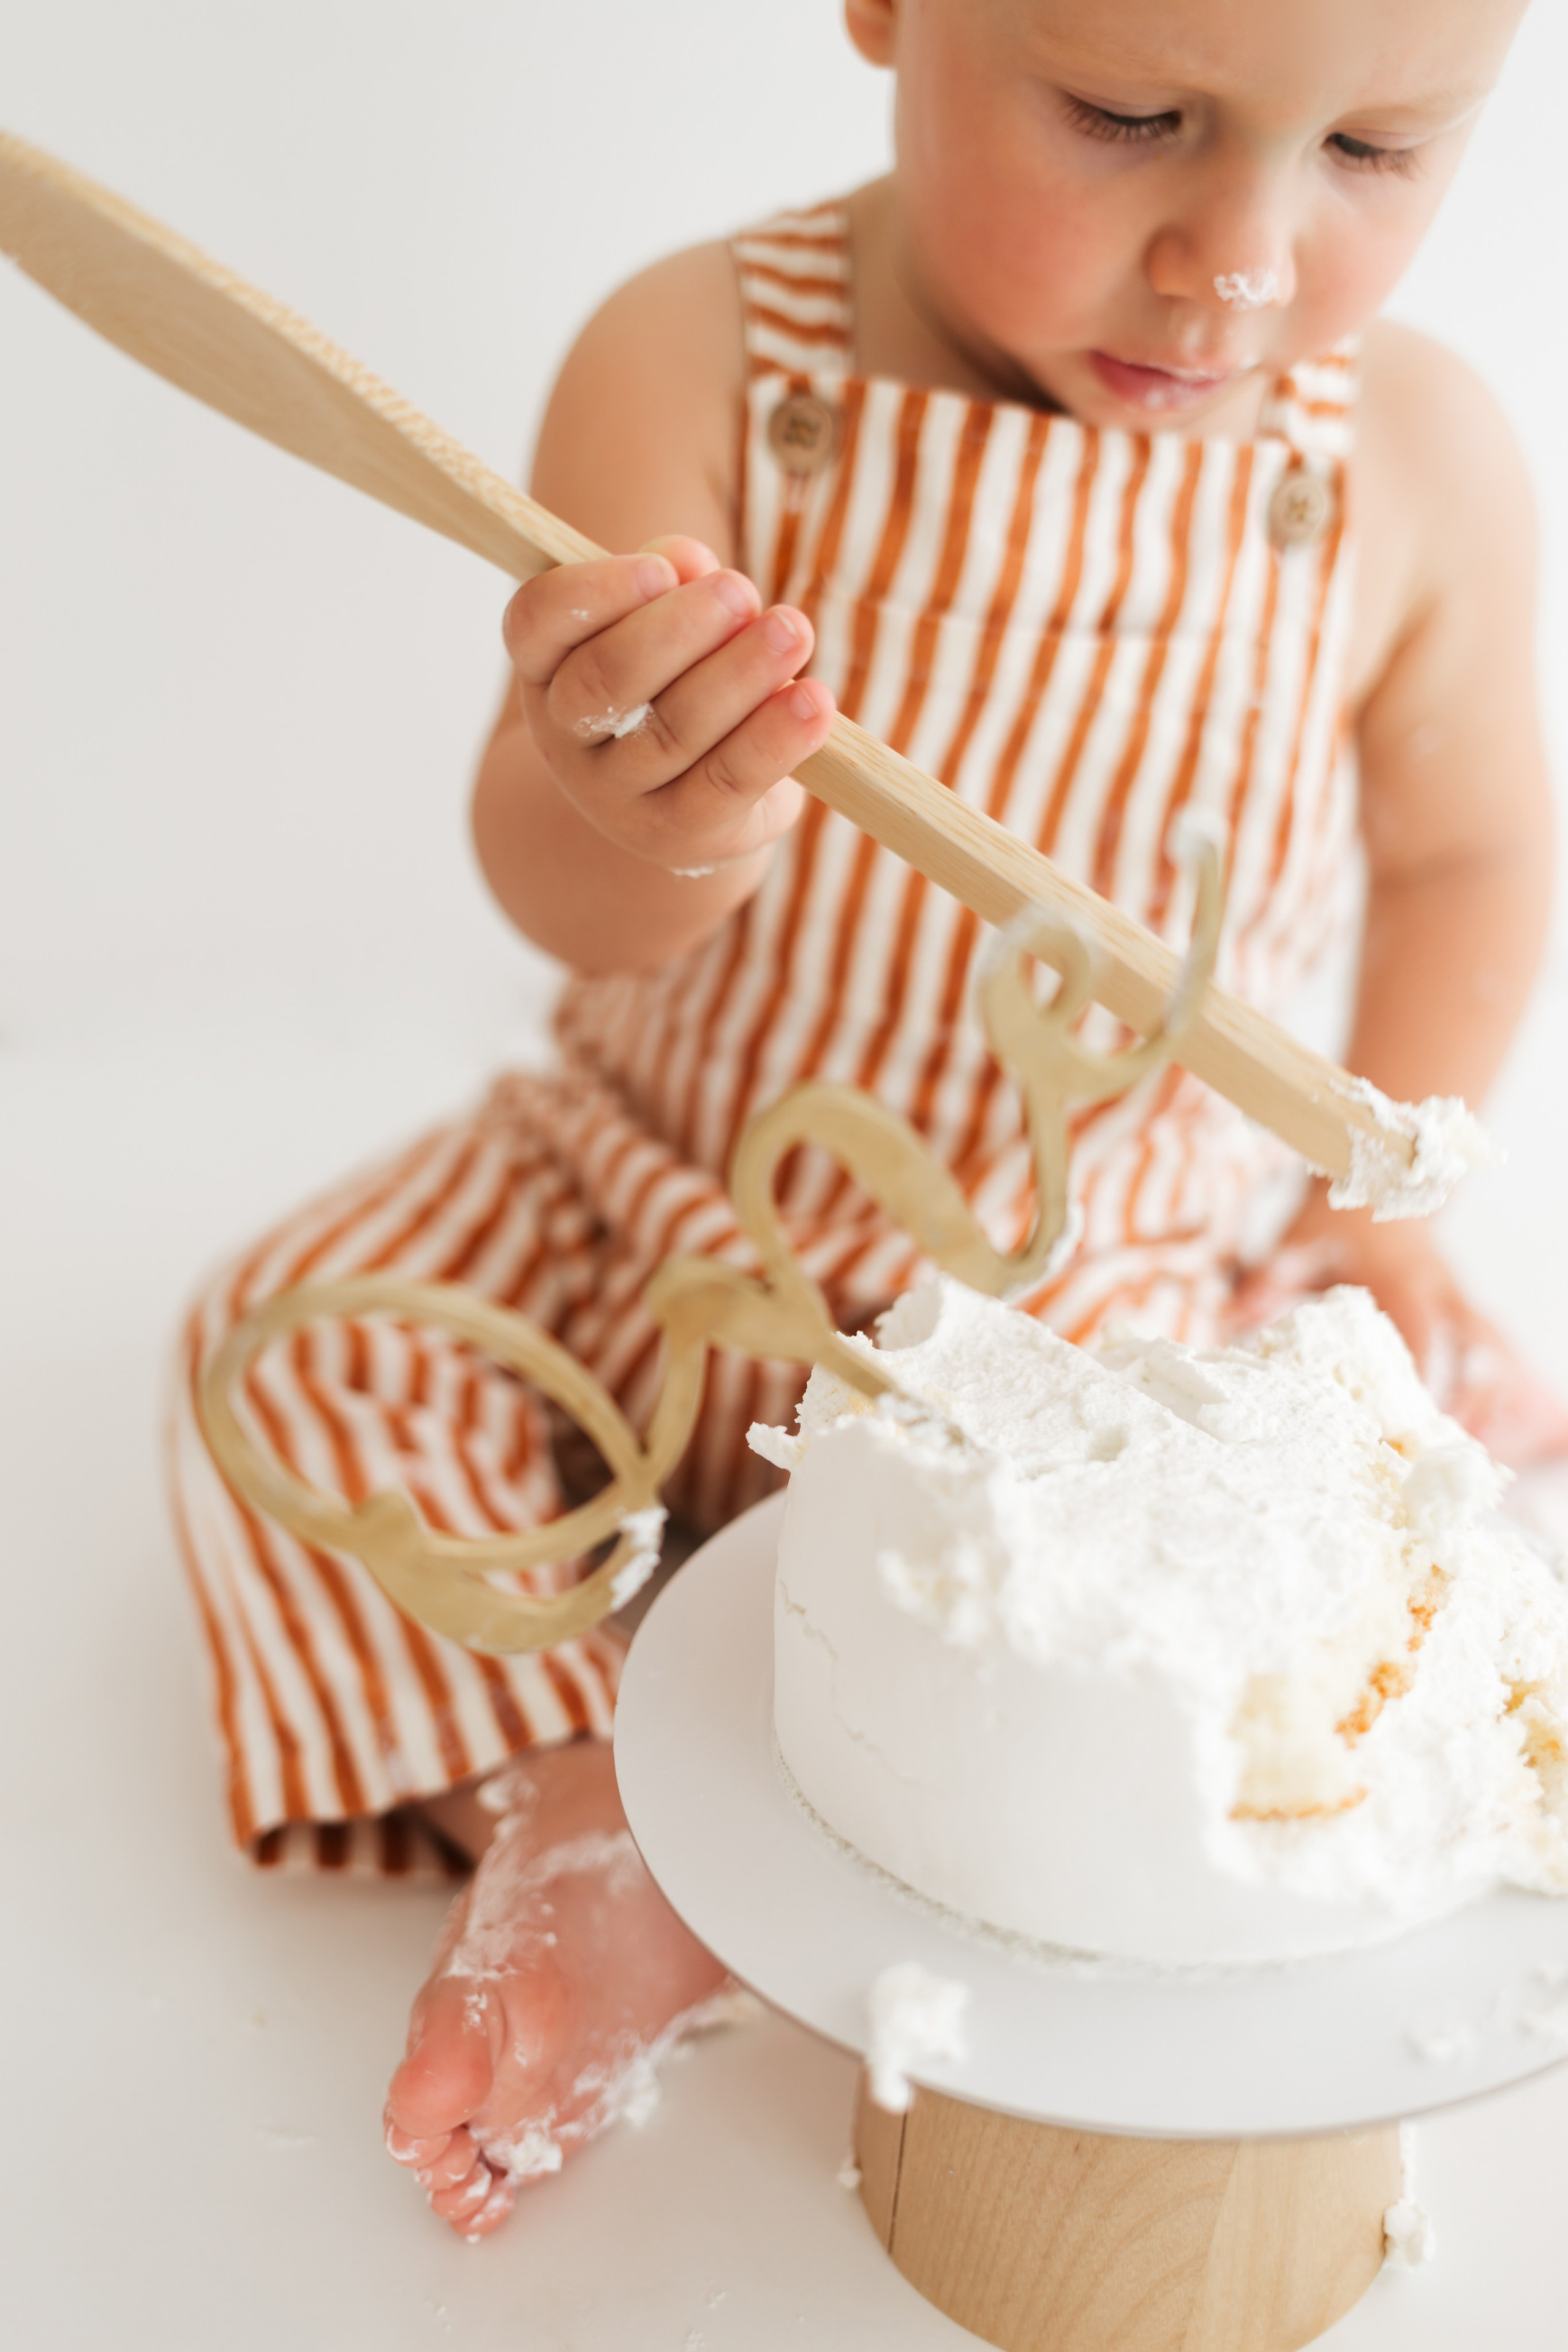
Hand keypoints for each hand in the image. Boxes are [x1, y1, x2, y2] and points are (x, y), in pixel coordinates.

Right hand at [502, 535, 834, 871]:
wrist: (677, 800)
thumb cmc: (672, 685)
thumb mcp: (662, 624)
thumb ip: (671, 582)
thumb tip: (690, 560)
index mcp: (547, 666)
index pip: (537, 621)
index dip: (595, 592)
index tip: (660, 569)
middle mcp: (565, 735)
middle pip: (607, 678)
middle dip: (680, 629)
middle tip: (742, 592)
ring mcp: (613, 794)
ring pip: (671, 732)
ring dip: (739, 674)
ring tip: (794, 631)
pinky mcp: (675, 833)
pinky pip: (724, 784)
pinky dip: (773, 741)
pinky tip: (814, 702)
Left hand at [1231, 1196, 1567, 1470]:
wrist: (1380, 1179)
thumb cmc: (1336, 1220)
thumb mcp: (1299, 1239)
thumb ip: (1270, 1277)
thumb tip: (1233, 1316)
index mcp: (1404, 1278)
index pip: (1420, 1333)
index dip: (1418, 1377)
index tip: (1407, 1420)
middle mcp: (1441, 1291)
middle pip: (1471, 1352)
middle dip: (1462, 1401)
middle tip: (1438, 1451)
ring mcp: (1458, 1300)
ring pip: (1488, 1355)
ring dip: (1479, 1401)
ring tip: (1459, 1450)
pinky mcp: (1461, 1311)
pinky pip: (1486, 1354)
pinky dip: (1481, 1389)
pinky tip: (1466, 1426)